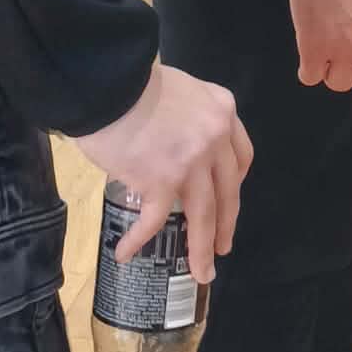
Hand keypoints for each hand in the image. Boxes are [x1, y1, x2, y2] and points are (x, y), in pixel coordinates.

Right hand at [72, 64, 252, 283]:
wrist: (110, 81)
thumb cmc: (134, 81)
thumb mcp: (179, 88)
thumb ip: (187, 116)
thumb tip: (173, 142)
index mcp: (223, 111)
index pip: (241, 155)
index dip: (235, 182)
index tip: (228, 198)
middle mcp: (215, 138)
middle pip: (228, 191)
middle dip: (226, 224)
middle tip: (222, 248)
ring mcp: (192, 162)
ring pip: (204, 215)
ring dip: (201, 248)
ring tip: (201, 271)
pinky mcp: (162, 181)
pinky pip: (153, 220)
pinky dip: (138, 239)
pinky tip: (126, 253)